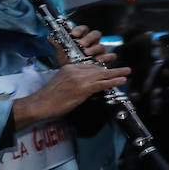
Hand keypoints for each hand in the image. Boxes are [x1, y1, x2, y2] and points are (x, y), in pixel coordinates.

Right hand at [11, 63, 130, 129]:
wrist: (40, 103)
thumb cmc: (48, 97)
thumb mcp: (61, 82)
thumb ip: (73, 80)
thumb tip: (85, 85)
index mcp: (69, 67)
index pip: (89, 65)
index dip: (100, 69)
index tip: (108, 70)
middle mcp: (76, 70)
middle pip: (97, 68)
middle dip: (111, 69)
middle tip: (123, 69)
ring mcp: (80, 79)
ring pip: (102, 74)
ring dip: (117, 73)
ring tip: (127, 72)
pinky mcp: (83, 88)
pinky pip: (102, 84)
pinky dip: (113, 81)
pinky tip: (122, 80)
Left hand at [52, 25, 116, 66]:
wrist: (72, 77)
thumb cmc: (69, 62)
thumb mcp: (62, 53)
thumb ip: (58, 44)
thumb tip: (50, 37)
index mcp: (83, 38)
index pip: (84, 29)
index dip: (80, 30)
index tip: (74, 34)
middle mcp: (92, 43)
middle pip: (96, 34)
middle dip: (89, 38)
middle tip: (82, 44)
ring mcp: (99, 51)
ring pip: (102, 46)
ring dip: (95, 48)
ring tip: (87, 53)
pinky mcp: (105, 60)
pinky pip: (111, 56)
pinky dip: (106, 57)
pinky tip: (98, 60)